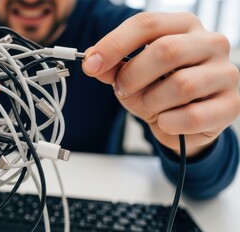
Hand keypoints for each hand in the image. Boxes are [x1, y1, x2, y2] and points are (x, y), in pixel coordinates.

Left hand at [82, 12, 239, 155]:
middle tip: (122, 90)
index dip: (114, 44)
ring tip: (150, 106)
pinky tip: (166, 120)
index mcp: (183, 26)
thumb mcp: (131, 76)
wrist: (185, 121)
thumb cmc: (159, 89)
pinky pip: (192, 116)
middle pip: (166, 51)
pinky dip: (168, 123)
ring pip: (181, 85)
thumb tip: (93, 62)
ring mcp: (226, 72)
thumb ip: (112, 67)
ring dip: (151, 102)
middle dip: (133, 76)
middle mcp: (210, 42)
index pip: (146, 24)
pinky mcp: (231, 104)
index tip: (91, 65)